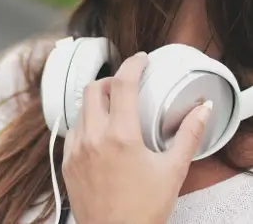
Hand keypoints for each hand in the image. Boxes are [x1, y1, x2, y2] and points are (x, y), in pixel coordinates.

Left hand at [62, 52, 212, 223]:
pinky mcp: (66, 161)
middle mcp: (92, 138)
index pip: (122, 84)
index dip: (132, 65)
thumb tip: (202, 111)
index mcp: (120, 136)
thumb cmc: (143, 208)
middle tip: (126, 86)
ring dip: (97, 102)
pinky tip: (100, 133)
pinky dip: (86, 123)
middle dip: (111, 81)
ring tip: (115, 110)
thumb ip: (188, 135)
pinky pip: (73, 131)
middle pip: (93, 89)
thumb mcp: (173, 170)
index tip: (140, 60)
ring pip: (80, 109)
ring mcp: (75, 150)